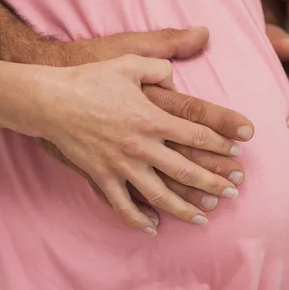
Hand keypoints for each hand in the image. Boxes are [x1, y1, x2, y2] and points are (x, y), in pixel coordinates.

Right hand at [38, 86, 249, 223]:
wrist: (50, 100)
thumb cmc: (90, 79)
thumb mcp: (129, 61)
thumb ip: (160, 67)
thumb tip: (177, 79)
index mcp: (152, 118)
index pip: (196, 135)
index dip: (221, 145)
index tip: (238, 153)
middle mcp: (141, 146)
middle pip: (185, 170)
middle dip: (213, 183)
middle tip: (234, 192)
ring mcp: (121, 165)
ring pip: (159, 194)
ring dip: (184, 208)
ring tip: (204, 219)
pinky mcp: (102, 176)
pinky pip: (122, 204)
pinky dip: (138, 219)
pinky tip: (153, 227)